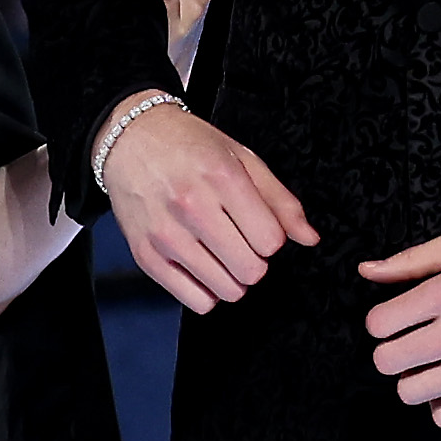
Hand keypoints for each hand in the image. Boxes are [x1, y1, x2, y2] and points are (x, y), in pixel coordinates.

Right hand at [99, 100, 315, 315]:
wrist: (130, 139)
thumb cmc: (188, 146)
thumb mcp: (241, 159)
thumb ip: (279, 200)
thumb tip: (309, 237)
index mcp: (222, 177)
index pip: (270, 240)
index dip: (271, 237)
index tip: (258, 227)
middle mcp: (192, 206)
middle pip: (251, 270)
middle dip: (255, 260)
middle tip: (240, 241)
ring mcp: (166, 234)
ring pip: (226, 290)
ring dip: (232, 278)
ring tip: (220, 253)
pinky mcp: (146, 255)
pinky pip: (195, 301)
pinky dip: (207, 292)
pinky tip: (202, 267)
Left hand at [360, 219, 440, 427]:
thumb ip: (416, 258)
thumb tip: (367, 271)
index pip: (379, 324)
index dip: (381, 319)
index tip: (397, 314)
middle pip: (387, 362)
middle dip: (391, 348)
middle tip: (412, 336)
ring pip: (410, 393)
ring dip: (413, 376)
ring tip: (433, 359)